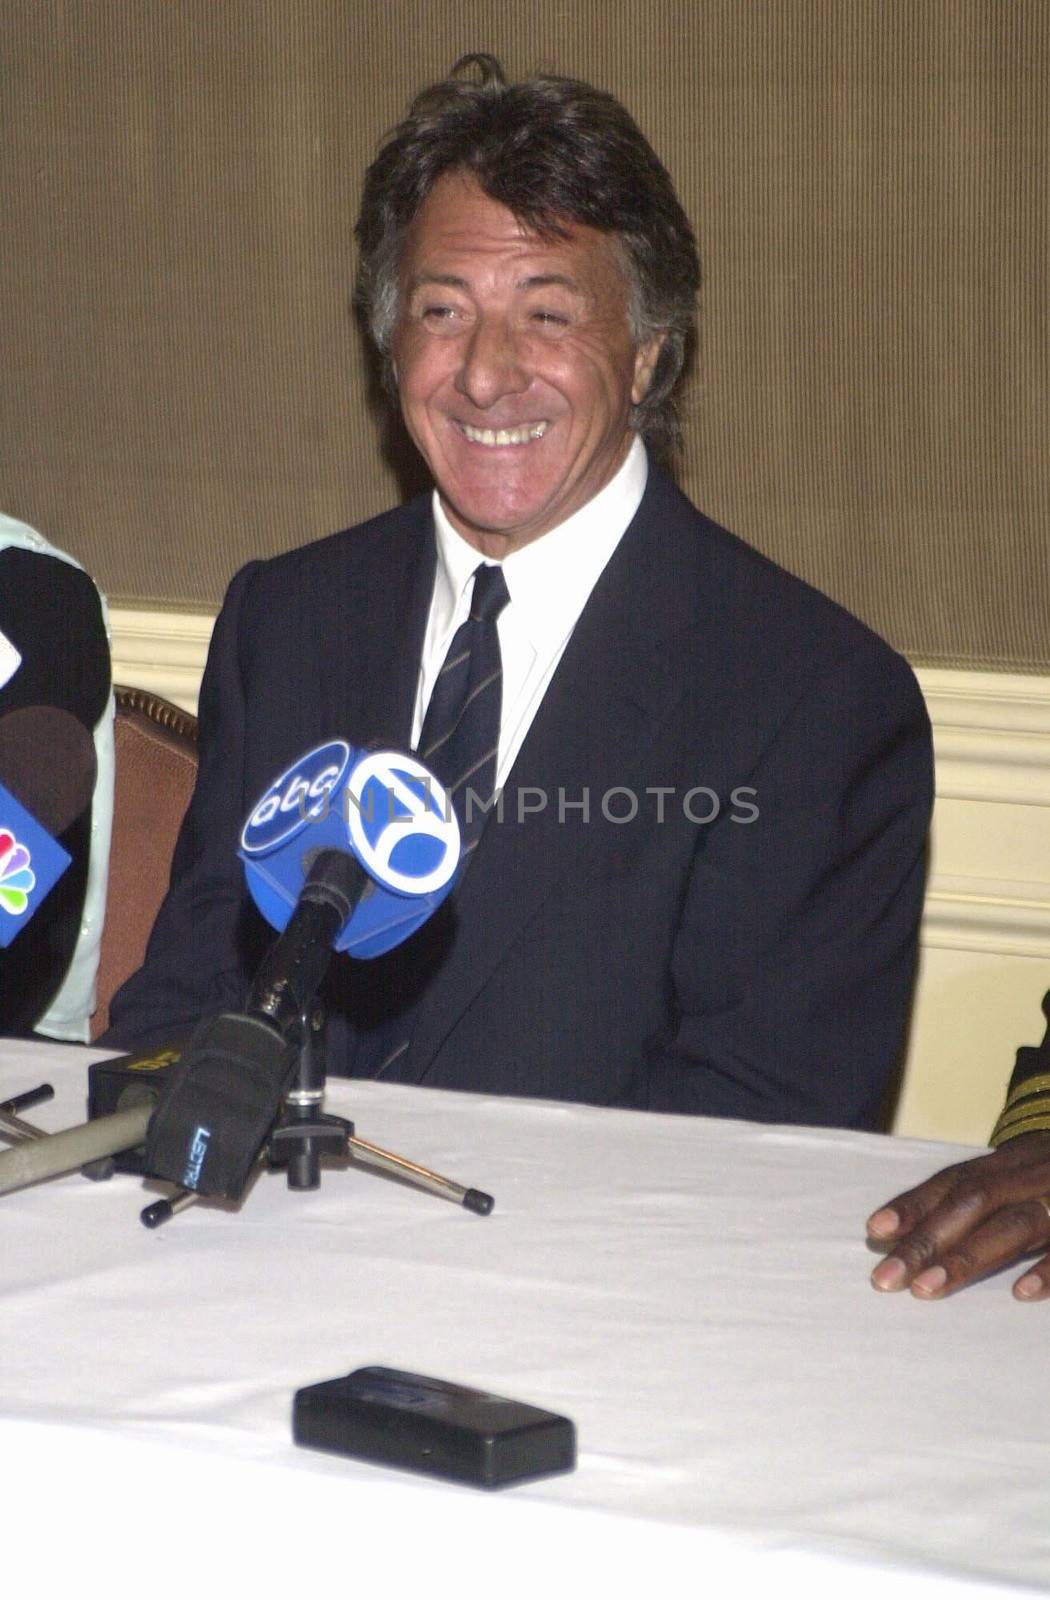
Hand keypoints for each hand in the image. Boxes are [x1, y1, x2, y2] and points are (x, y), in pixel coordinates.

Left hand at [867, 1132, 1049, 1298]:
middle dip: (928, 1239)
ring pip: (1014, 1224)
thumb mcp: (1014, 1174)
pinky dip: (1048, 1269)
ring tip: (928, 1287)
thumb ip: (965, 1196)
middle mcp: (1030, 1174)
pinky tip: (1020, 1292)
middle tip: (888, 1279)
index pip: (954, 1182)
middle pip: (973, 1201)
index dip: (915, 1204)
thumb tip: (893, 1229)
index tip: (875, 1233)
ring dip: (969, 1256)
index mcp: (1008, 1163)